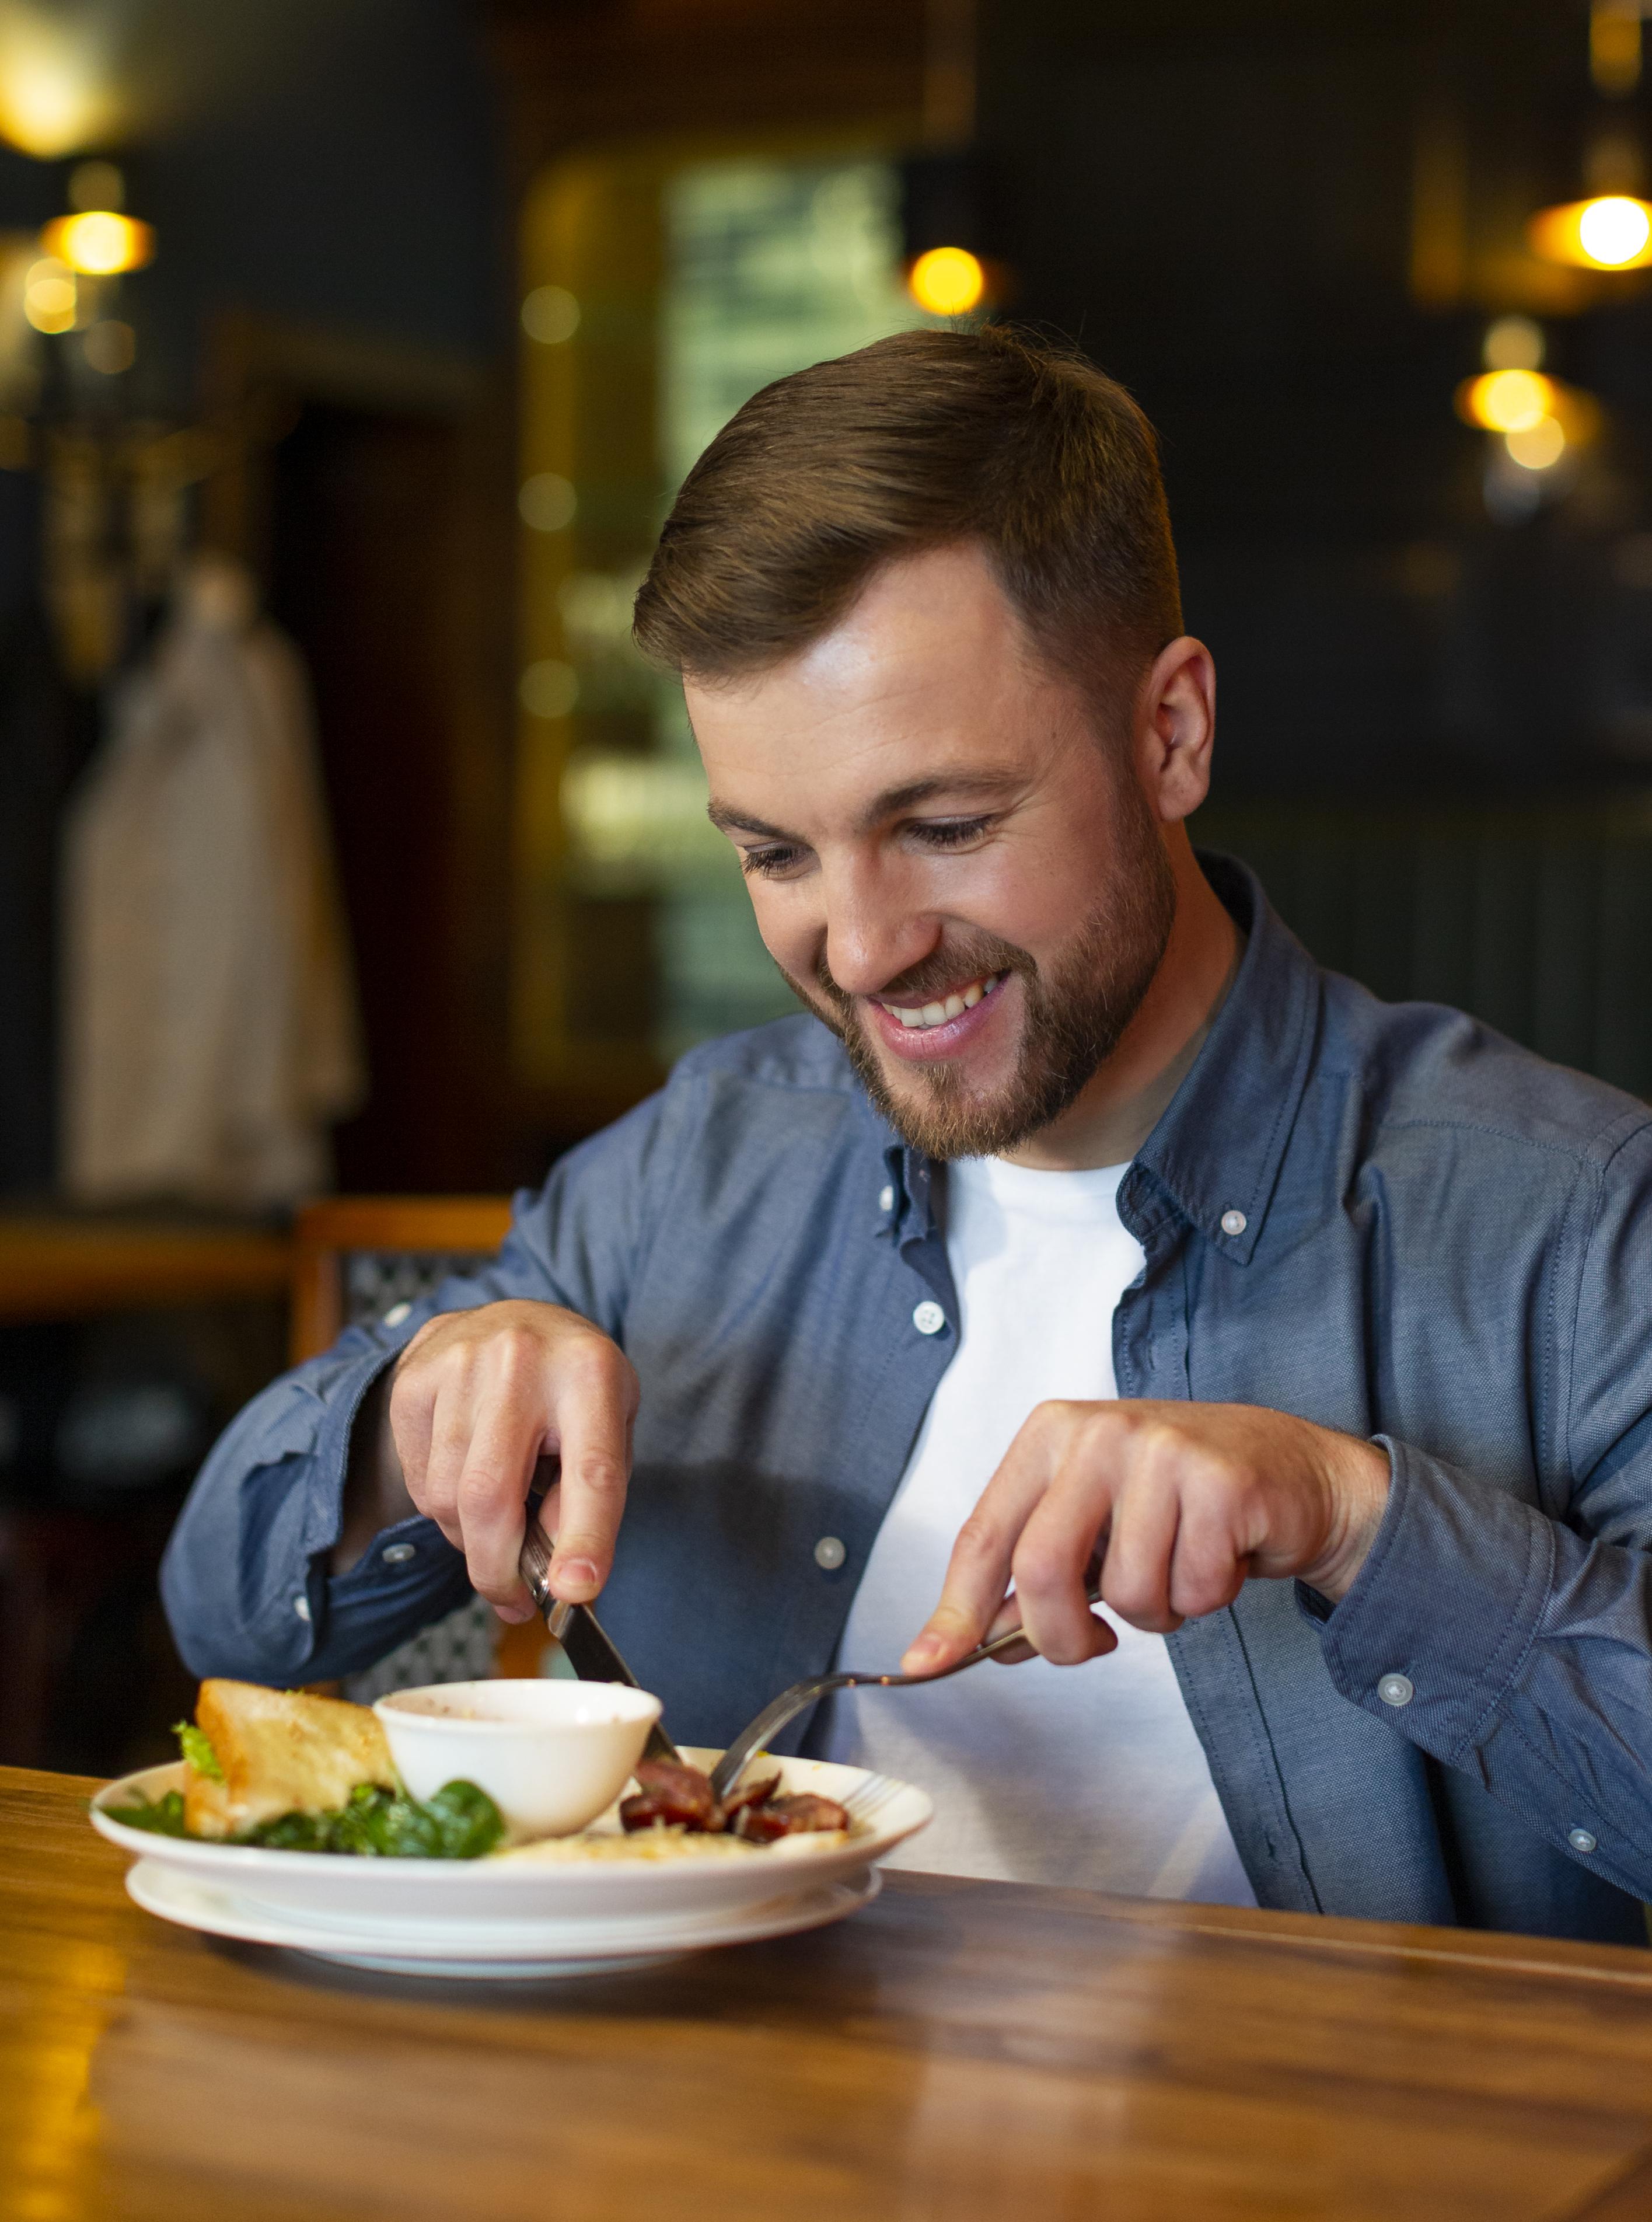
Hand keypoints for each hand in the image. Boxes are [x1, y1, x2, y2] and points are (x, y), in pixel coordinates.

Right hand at [381, 1301, 637, 1622]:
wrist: (515, 1318)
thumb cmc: (572, 1388)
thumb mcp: (609, 1428)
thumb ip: (591, 1497)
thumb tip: (562, 1578)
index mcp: (590, 1374)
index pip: (589, 1470)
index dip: (583, 1538)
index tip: (575, 1594)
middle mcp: (521, 1361)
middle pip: (492, 1496)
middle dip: (499, 1570)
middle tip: (514, 1602)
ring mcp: (459, 1365)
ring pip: (447, 1500)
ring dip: (471, 1538)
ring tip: (500, 1516)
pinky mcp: (413, 1380)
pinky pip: (420, 1483)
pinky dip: (443, 1507)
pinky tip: (468, 1476)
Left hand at [901, 1401, 1389, 1673]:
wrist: (1295, 1471)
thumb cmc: (1182, 1500)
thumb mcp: (1094, 1525)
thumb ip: (1032, 1578)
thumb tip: (962, 1644)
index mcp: (1051, 1434)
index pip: (984, 1533)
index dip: (954, 1610)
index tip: (926, 1664)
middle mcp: (1099, 1432)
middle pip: (1042, 1568)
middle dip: (1061, 1636)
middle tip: (1092, 1643)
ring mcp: (1162, 1453)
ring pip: (1126, 1592)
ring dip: (1155, 1612)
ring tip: (1179, 1566)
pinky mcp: (1223, 1484)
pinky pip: (1192, 1590)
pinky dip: (1204, 1597)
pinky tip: (1220, 1553)